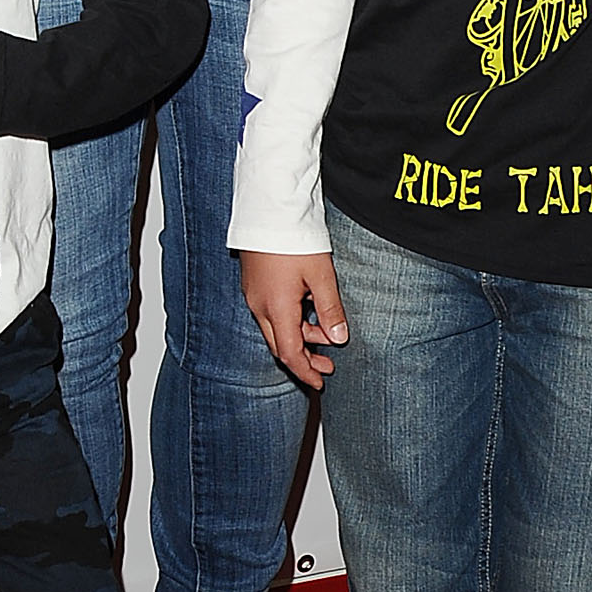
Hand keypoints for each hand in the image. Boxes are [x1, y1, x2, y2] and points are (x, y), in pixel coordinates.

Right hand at [240, 249, 347, 390]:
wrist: (268, 209)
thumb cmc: (294, 240)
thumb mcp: (321, 276)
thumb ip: (330, 310)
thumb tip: (338, 338)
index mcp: (276, 309)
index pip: (289, 354)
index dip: (305, 371)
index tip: (320, 382)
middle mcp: (259, 306)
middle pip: (280, 344)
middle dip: (304, 358)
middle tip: (328, 365)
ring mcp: (253, 294)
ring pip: (275, 328)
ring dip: (299, 336)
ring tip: (326, 332)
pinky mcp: (253, 282)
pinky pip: (269, 312)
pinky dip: (289, 320)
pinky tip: (307, 309)